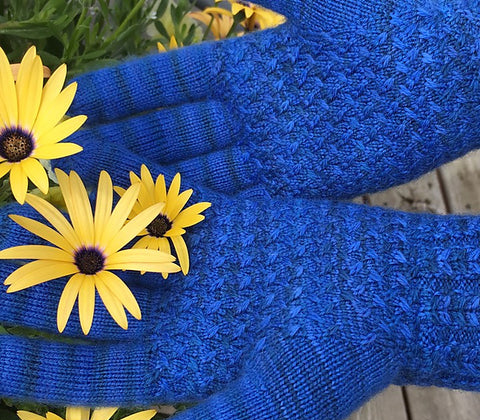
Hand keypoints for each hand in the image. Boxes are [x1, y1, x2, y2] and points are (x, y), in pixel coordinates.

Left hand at [1, 171, 478, 419]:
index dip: (34, 366)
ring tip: (18, 208)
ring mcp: (194, 265)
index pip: (89, 372)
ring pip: (114, 248)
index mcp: (179, 365)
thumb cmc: (332, 362)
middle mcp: (177, 314)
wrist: (383, 296)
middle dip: (35, 289)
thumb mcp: (266, 411)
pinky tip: (83, 170)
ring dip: (68, 231)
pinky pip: (156, 206)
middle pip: (90, 304)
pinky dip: (121, 189)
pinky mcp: (217, 223)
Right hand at [67, 0, 479, 198]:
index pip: (172, 82)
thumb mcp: (314, 2)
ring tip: (112, 197)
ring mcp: (277, 154)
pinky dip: (210, 209)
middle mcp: (256, 115)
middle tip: (79, 160)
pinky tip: (174, 220)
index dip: (125, 92)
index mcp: (251, 66)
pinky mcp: (303, 187)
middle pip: (179, 131)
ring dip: (162, 182)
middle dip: (129, 143)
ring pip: (206, 170)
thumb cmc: (389, 30)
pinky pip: (245, 201)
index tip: (79, 104)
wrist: (446, 78)